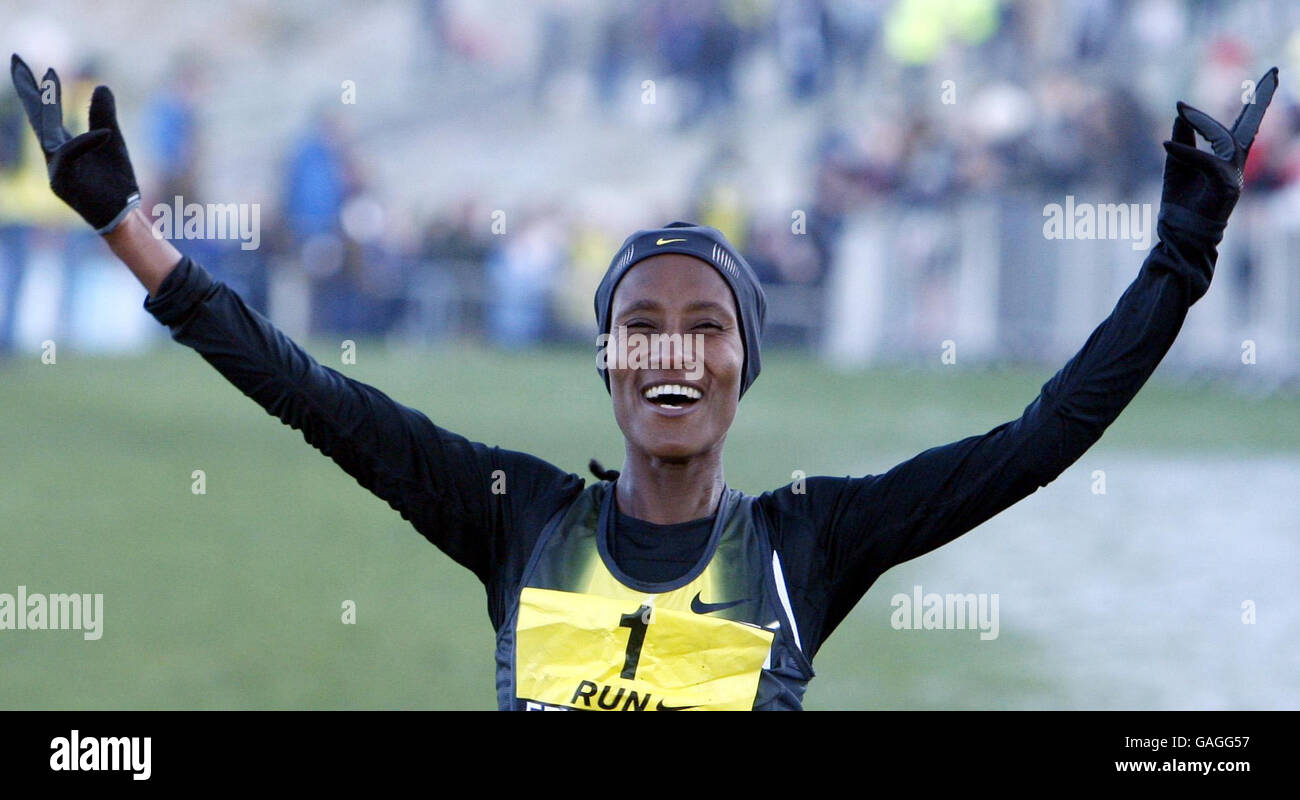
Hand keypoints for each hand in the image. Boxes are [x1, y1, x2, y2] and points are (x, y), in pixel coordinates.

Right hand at [10, 53, 140, 232]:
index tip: (35, 65)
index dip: (39, 89)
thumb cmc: (116, 182)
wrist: (122, 214)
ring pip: (47, 133)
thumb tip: (101, 86)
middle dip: (27, 89)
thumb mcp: (113, 142)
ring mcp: (54, 168)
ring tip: (48, 76)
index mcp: (63, 144)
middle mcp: (54, 154)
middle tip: (16, 60)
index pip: (46, 112)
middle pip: (36, 117)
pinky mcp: (62, 182)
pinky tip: (104, 134)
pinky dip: (86, 143)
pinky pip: (70, 156)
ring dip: (47, 105)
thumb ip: (104, 116)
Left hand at [1161, 67, 1278, 223]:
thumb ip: (1183, 138)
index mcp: (1227, 156)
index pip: (1243, 124)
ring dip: (1203, 123)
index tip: (1267, 76)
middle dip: (1263, 99)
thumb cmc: (1180, 201)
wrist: (1180, 232)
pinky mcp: (1226, 185)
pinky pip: (1207, 161)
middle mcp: (1236, 162)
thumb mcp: (1177, 162)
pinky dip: (1187, 152)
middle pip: (1252, 126)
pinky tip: (1166, 146)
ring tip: (1182, 109)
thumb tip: (1182, 112)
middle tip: (1275, 71)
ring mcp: (1235, 174)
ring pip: (1224, 139)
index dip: (1253, 102)